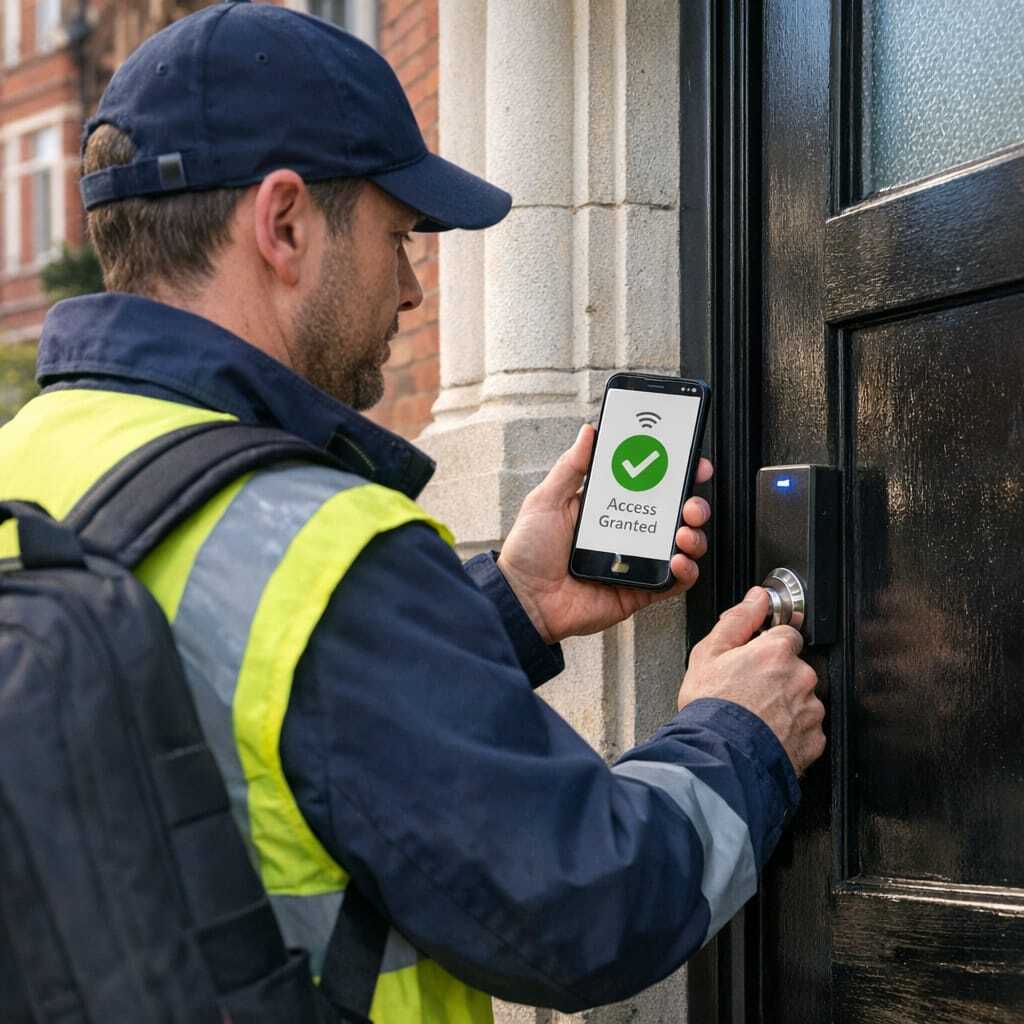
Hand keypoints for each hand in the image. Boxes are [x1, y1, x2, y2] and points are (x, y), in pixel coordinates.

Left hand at [496, 423, 712, 644]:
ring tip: (682, 531)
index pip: (652, 485)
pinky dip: (686, 571)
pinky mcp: (639, 591)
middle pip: (676, 513)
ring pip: (682, 546)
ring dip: (694, 535)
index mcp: (610, 507)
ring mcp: (636, 562)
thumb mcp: (547, 500)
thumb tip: (589, 432)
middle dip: (694, 503)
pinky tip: (678, 560)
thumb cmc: (529, 551)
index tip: (690, 460)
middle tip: (691, 501)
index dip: (675, 472)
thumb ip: (571, 467)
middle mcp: (628, 533)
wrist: (523, 599)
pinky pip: (674, 583)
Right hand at [678, 588, 825, 775]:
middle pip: (795, 667)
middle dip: (776, 677)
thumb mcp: (709, 653)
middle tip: (747, 692)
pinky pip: (806, 729)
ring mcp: (811, 710)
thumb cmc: (711, 707)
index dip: (766, 647)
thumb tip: (757, 597)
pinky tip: (766, 734)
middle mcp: (801, 677)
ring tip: (755, 718)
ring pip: (802, 698)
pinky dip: (791, 731)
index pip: (785, 634)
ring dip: (784, 705)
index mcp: (777, 651)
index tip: (753, 660)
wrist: (721, 756)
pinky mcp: (815, 740)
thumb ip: (738, 619)